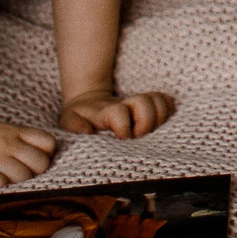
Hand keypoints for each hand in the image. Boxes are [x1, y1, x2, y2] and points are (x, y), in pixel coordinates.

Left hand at [61, 89, 176, 138]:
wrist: (89, 102)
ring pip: (159, 100)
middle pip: (144, 102)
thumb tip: (87, 131)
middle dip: (145, 121)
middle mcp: (126, 104)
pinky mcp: (149, 105)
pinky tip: (159, 123)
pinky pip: (166, 102)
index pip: (119, 112)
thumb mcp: (69, 120)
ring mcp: (138, 103)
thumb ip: (74, 124)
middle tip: (138, 135)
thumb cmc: (79, 116)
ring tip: (150, 130)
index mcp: (107, 111)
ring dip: (159, 116)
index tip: (121, 137)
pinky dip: (167, 110)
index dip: (123, 126)